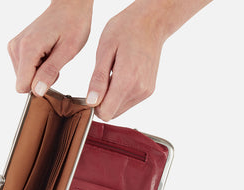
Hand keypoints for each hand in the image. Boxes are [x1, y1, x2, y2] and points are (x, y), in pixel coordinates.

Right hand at [8, 0, 92, 95]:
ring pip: (24, 77)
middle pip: (24, 83)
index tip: (52, 74)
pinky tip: (46, 53)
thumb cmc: (73, 25)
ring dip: (39, 72)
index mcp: (28, 49)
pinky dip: (36, 66)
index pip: (23, 86)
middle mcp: (16, 47)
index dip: (39, 87)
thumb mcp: (67, 52)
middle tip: (54, 61)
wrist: (69, 5)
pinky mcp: (15, 47)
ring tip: (51, 55)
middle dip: (40, 79)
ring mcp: (14, 46)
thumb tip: (36, 91)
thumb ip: (49, 72)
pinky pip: (24, 69)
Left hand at [86, 1, 166, 120]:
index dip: (94, 105)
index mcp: (126, 81)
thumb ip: (98, 79)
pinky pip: (128, 102)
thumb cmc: (126, 29)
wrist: (151, 21)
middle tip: (102, 79)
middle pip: (112, 113)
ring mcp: (145, 92)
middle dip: (102, 101)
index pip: (105, 113)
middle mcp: (139, 90)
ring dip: (111, 98)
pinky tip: (121, 76)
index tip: (91, 90)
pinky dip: (120, 94)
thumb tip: (91, 102)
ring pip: (120, 109)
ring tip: (112, 75)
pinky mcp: (148, 91)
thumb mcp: (105, 50)